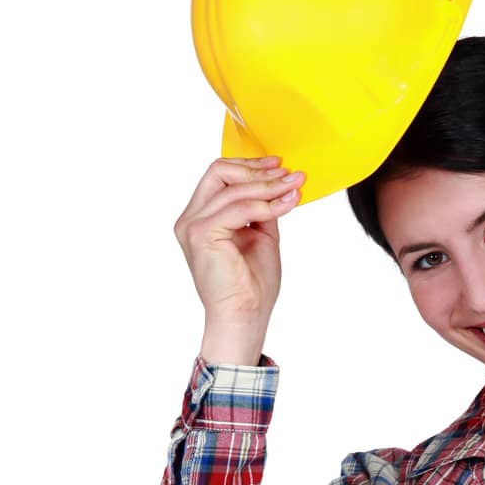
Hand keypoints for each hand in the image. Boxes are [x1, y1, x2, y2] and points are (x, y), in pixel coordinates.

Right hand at [174, 155, 305, 362]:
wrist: (244, 318)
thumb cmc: (251, 287)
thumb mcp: (261, 236)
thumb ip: (262, 209)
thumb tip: (278, 184)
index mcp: (200, 218)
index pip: (219, 176)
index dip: (250, 167)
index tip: (279, 166)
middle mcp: (190, 219)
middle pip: (219, 172)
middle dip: (257, 170)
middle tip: (289, 174)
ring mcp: (193, 225)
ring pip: (233, 188)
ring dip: (269, 186)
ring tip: (294, 188)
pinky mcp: (202, 234)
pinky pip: (240, 207)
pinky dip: (266, 204)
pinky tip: (286, 204)